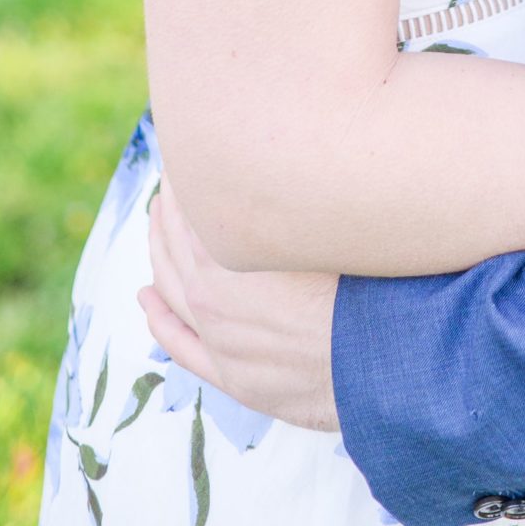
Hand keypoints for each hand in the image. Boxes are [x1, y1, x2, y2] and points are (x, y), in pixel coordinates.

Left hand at [140, 175, 339, 432]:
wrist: (377, 363)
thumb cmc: (360, 286)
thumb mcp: (322, 223)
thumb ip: (290, 195)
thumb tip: (283, 156)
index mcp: (226, 255)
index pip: (192, 206)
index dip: (187, 177)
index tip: (190, 151)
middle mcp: (210, 295)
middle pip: (174, 243)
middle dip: (168, 208)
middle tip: (171, 179)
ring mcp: (218, 338)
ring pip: (170, 288)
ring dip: (158, 251)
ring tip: (156, 221)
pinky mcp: (231, 374)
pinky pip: (178, 343)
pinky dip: (158, 318)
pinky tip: (147, 298)